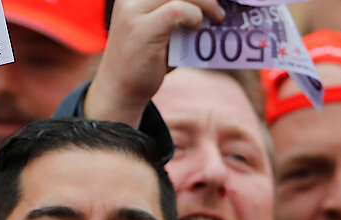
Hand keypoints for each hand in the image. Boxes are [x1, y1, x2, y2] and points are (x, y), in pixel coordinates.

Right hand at [84, 0, 224, 126]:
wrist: (119, 89)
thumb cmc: (144, 59)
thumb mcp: (161, 28)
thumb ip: (180, 12)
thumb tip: (215, 3)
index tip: (214, 3)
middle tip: (220, 9)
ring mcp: (132, 12)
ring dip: (205, 2)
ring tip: (217, 17)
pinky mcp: (140, 29)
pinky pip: (177, 10)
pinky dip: (194, 16)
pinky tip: (197, 27)